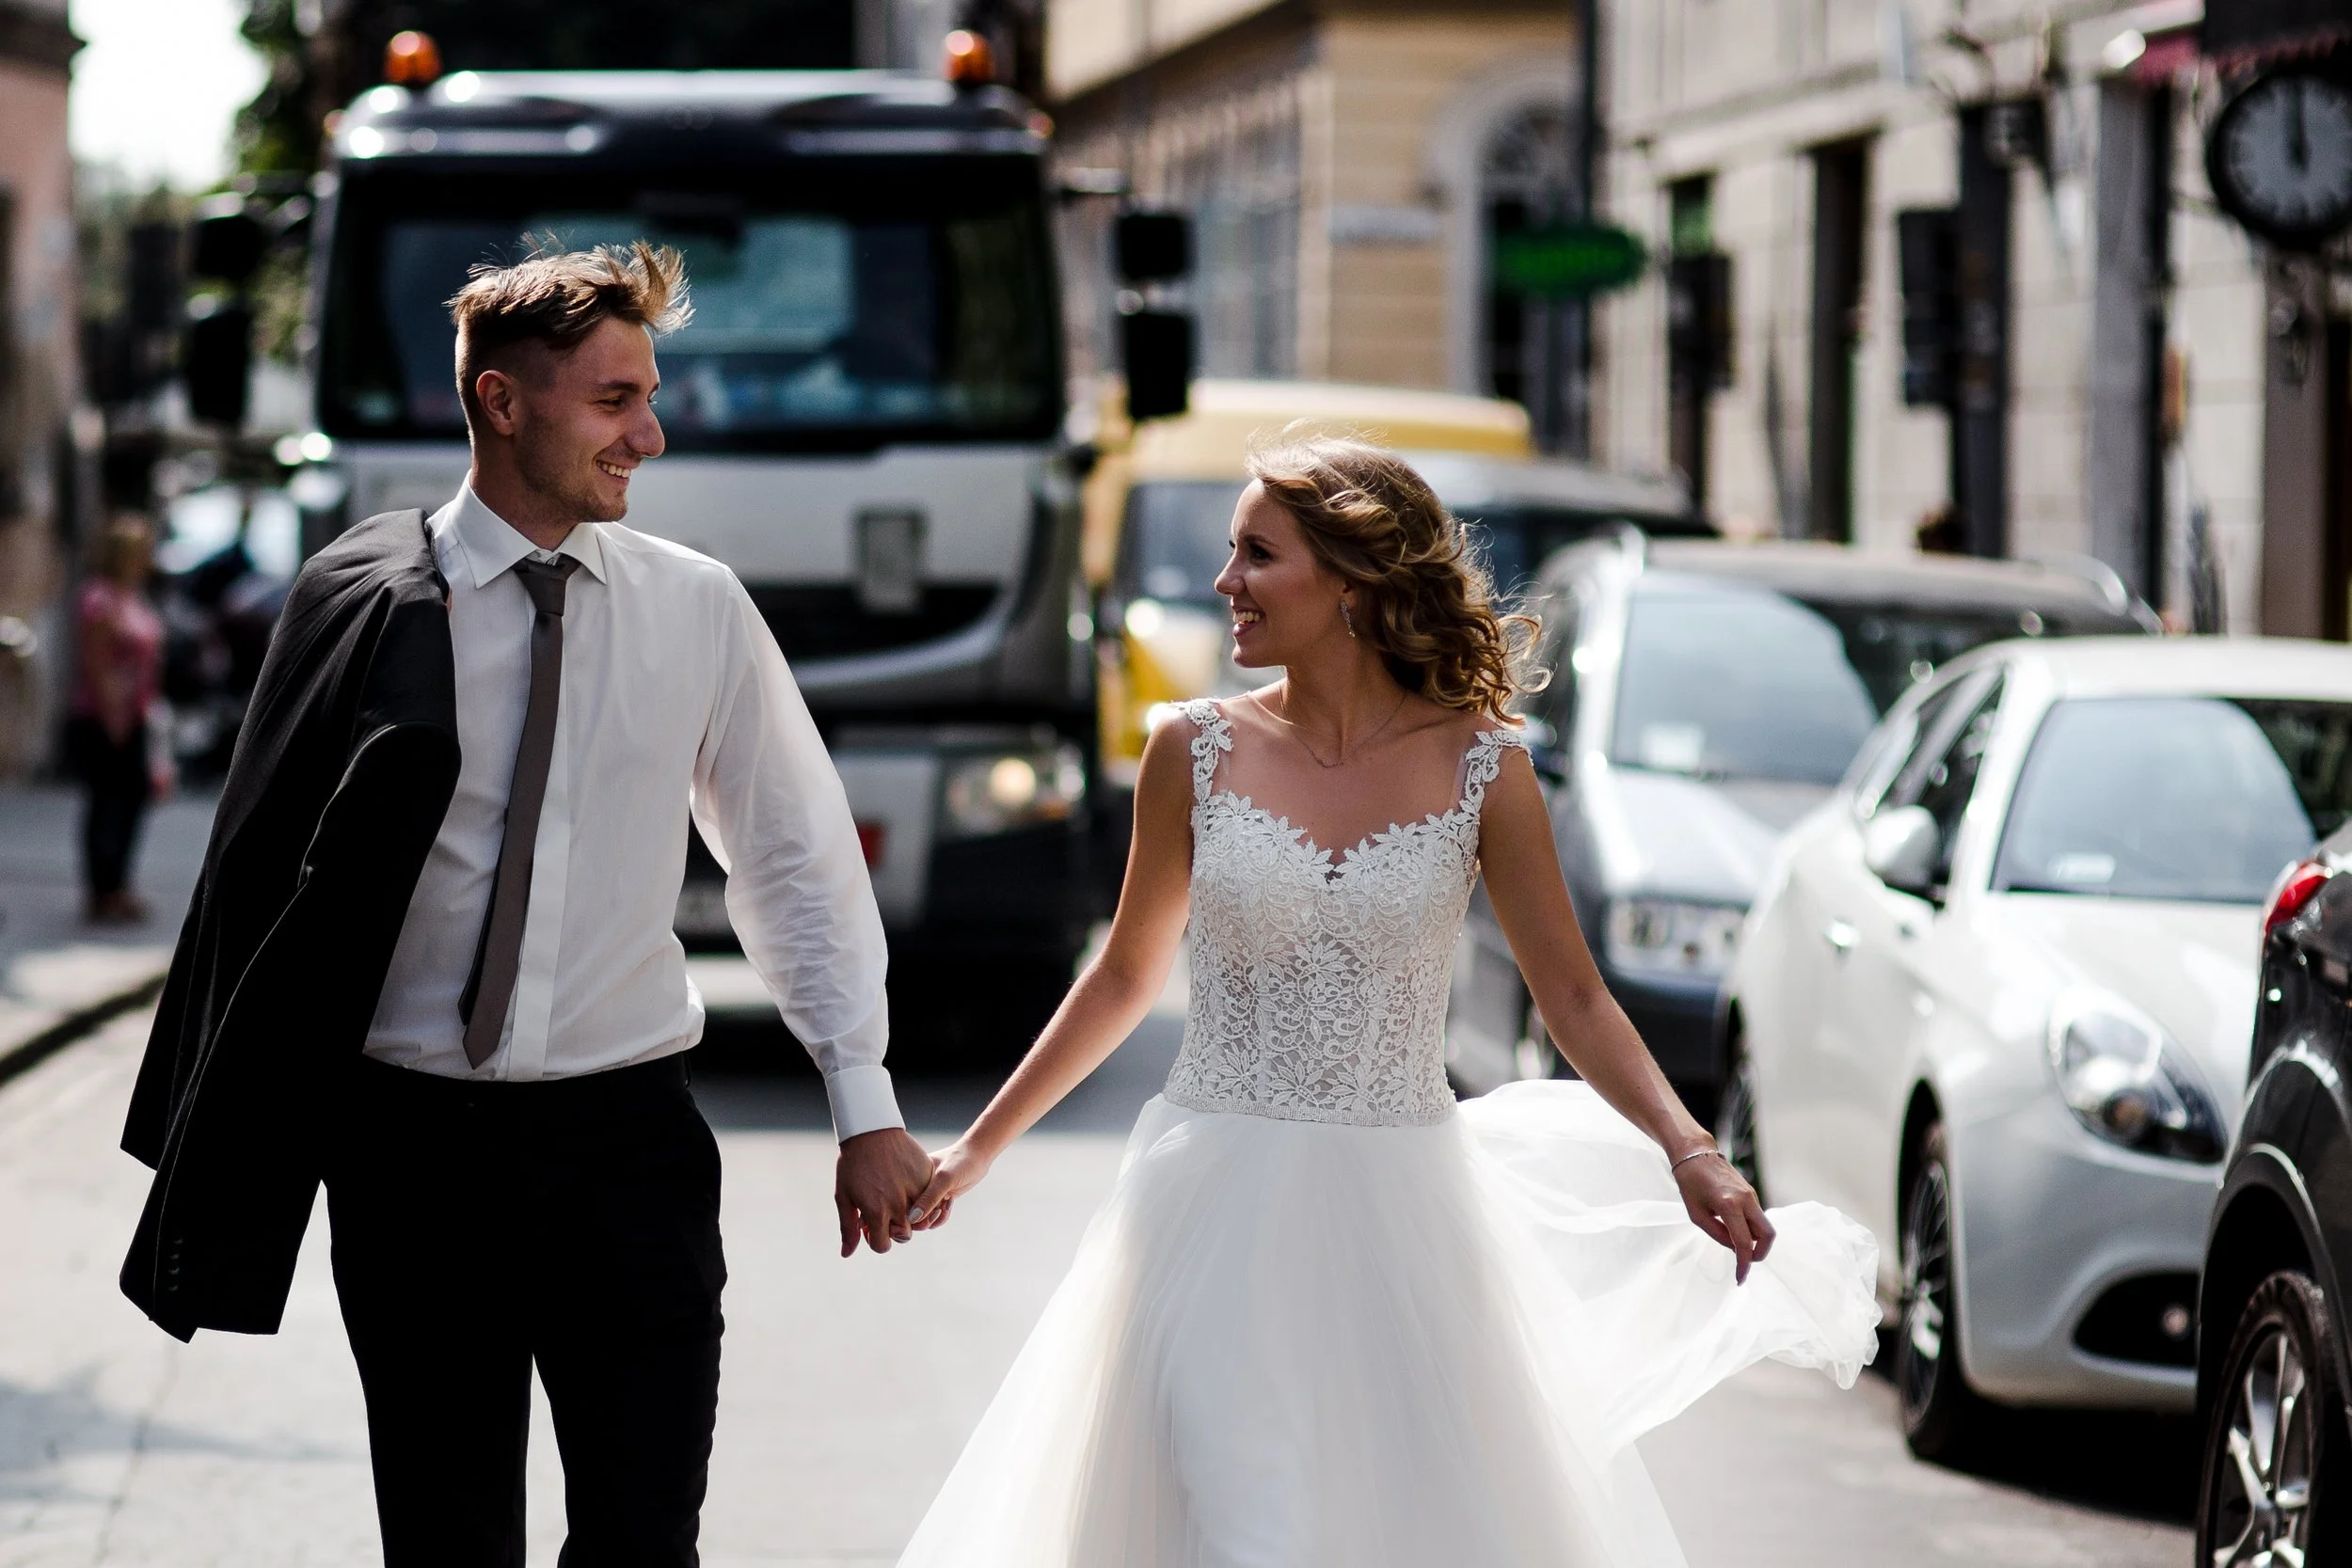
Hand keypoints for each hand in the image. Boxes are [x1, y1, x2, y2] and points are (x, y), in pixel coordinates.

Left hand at [834, 1127, 932, 1256]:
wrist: (871, 1131)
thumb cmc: (852, 1165)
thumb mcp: (844, 1197)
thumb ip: (849, 1228)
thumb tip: (847, 1254)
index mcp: (877, 1212)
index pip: (882, 1245)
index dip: (875, 1240)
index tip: (871, 1228)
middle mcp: (899, 1205)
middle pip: (903, 1234)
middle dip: (893, 1229)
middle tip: (884, 1212)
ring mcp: (916, 1190)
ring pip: (919, 1218)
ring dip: (908, 1213)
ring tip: (895, 1197)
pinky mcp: (927, 1177)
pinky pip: (928, 1197)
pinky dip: (920, 1196)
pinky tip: (905, 1183)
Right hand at [907, 1139, 994, 1232]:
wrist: (979, 1155)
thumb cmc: (961, 1161)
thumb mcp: (944, 1178)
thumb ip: (929, 1198)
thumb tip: (912, 1218)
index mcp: (912, 1176)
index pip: (902, 1201)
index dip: (910, 1214)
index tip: (925, 1215)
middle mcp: (917, 1184)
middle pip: (911, 1211)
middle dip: (924, 1218)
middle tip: (939, 1211)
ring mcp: (928, 1191)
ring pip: (924, 1214)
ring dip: (935, 1217)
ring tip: (945, 1207)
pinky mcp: (940, 1196)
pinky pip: (934, 1213)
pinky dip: (941, 1215)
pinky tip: (949, 1205)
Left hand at [1673, 1148, 1774, 1283]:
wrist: (1695, 1153)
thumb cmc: (1690, 1183)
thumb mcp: (1697, 1214)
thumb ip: (1718, 1234)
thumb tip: (1735, 1248)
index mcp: (1729, 1205)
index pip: (1744, 1242)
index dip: (1744, 1264)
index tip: (1740, 1278)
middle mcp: (1746, 1199)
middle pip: (1768, 1235)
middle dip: (1760, 1254)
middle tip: (1745, 1263)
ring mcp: (1751, 1195)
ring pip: (1764, 1226)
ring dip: (1755, 1241)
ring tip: (1735, 1245)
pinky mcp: (1751, 1192)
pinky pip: (1756, 1217)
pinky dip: (1750, 1229)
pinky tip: (1734, 1230)